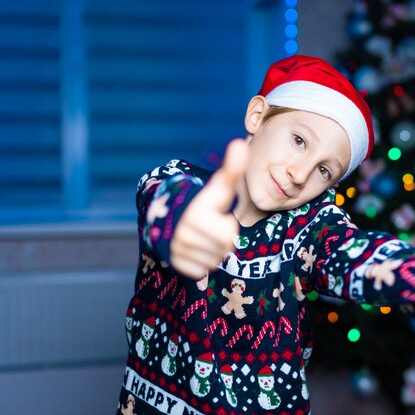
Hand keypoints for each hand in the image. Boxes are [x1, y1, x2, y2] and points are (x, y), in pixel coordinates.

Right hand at [170, 139, 247, 279]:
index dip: (228, 226)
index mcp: (195, 215)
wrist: (173, 218)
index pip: (228, 236)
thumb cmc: (205, 204)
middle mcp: (182, 234)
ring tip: (204, 238)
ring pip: (214, 262)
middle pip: (223, 250)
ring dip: (214, 252)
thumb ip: (232, 169)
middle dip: (224, 241)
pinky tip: (198, 250)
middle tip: (212, 230)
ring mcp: (176, 250)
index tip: (217, 217)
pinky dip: (204, 263)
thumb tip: (241, 143)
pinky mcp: (175, 264)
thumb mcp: (219, 188)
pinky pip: (202, 272)